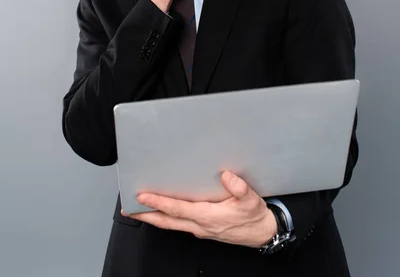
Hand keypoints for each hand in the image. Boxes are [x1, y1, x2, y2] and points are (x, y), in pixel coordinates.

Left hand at [121, 170, 277, 247]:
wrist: (262, 233)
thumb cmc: (254, 217)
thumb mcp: (251, 200)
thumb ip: (239, 188)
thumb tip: (226, 175)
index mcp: (208, 217)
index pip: (177, 209)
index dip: (158, 203)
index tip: (142, 196)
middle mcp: (200, 225)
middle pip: (166, 221)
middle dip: (146, 214)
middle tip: (128, 207)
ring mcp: (200, 228)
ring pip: (170, 224)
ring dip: (153, 217)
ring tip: (138, 208)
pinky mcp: (203, 228)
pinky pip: (179, 224)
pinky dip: (166, 217)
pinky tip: (162, 211)